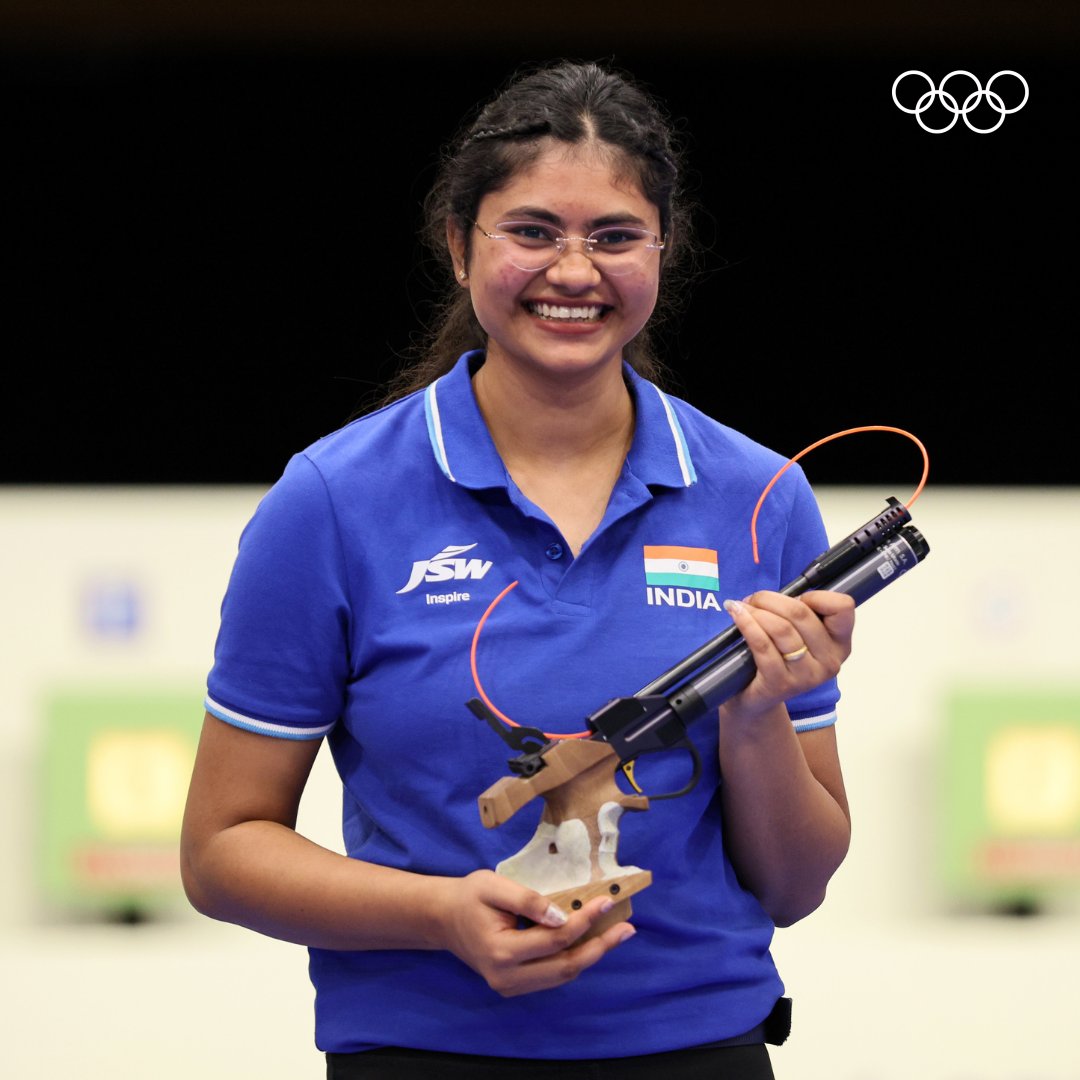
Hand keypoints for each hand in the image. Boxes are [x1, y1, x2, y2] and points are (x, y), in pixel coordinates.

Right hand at [437, 869, 636, 996]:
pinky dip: (575, 959)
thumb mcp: (493, 886)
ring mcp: (511, 986)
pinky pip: (552, 975)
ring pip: (562, 976)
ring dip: (592, 955)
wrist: (444, 919)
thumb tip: (563, 916)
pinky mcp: (516, 986)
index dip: (584, 921)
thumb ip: (527, 900)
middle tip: (627, 929)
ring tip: (617, 935)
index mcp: (501, 951)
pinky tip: (592, 941)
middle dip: (600, 947)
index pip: (555, 939)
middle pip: (565, 967)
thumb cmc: (469, 897)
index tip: (606, 901)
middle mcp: (507, 977)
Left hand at [721, 589, 854, 721]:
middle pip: (802, 614)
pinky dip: (746, 624)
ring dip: (757, 611)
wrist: (755, 698)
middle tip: (755, 599)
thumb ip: (799, 615)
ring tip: (742, 607)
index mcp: (840, 645)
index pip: (843, 608)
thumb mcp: (798, 635)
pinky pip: (762, 645)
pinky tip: (737, 614)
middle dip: (772, 599)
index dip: (816, 596)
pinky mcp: (780, 684)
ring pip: (781, 628)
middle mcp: (829, 662)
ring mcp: (806, 676)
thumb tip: (774, 595)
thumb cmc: (777, 658)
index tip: (796, 599)